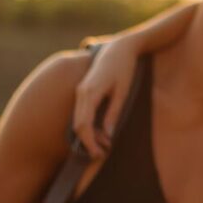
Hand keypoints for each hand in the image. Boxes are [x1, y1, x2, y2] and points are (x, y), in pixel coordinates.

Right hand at [74, 37, 139, 157]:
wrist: (119, 47)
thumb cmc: (124, 68)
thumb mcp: (123, 92)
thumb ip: (113, 113)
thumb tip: (107, 134)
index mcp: (90, 93)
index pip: (83, 125)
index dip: (89, 143)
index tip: (98, 155)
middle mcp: (81, 92)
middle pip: (78, 125)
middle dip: (87, 142)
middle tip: (102, 154)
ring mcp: (80, 91)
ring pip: (78, 120)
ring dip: (88, 135)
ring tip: (104, 144)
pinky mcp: (83, 90)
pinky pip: (81, 112)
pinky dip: (88, 125)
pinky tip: (100, 132)